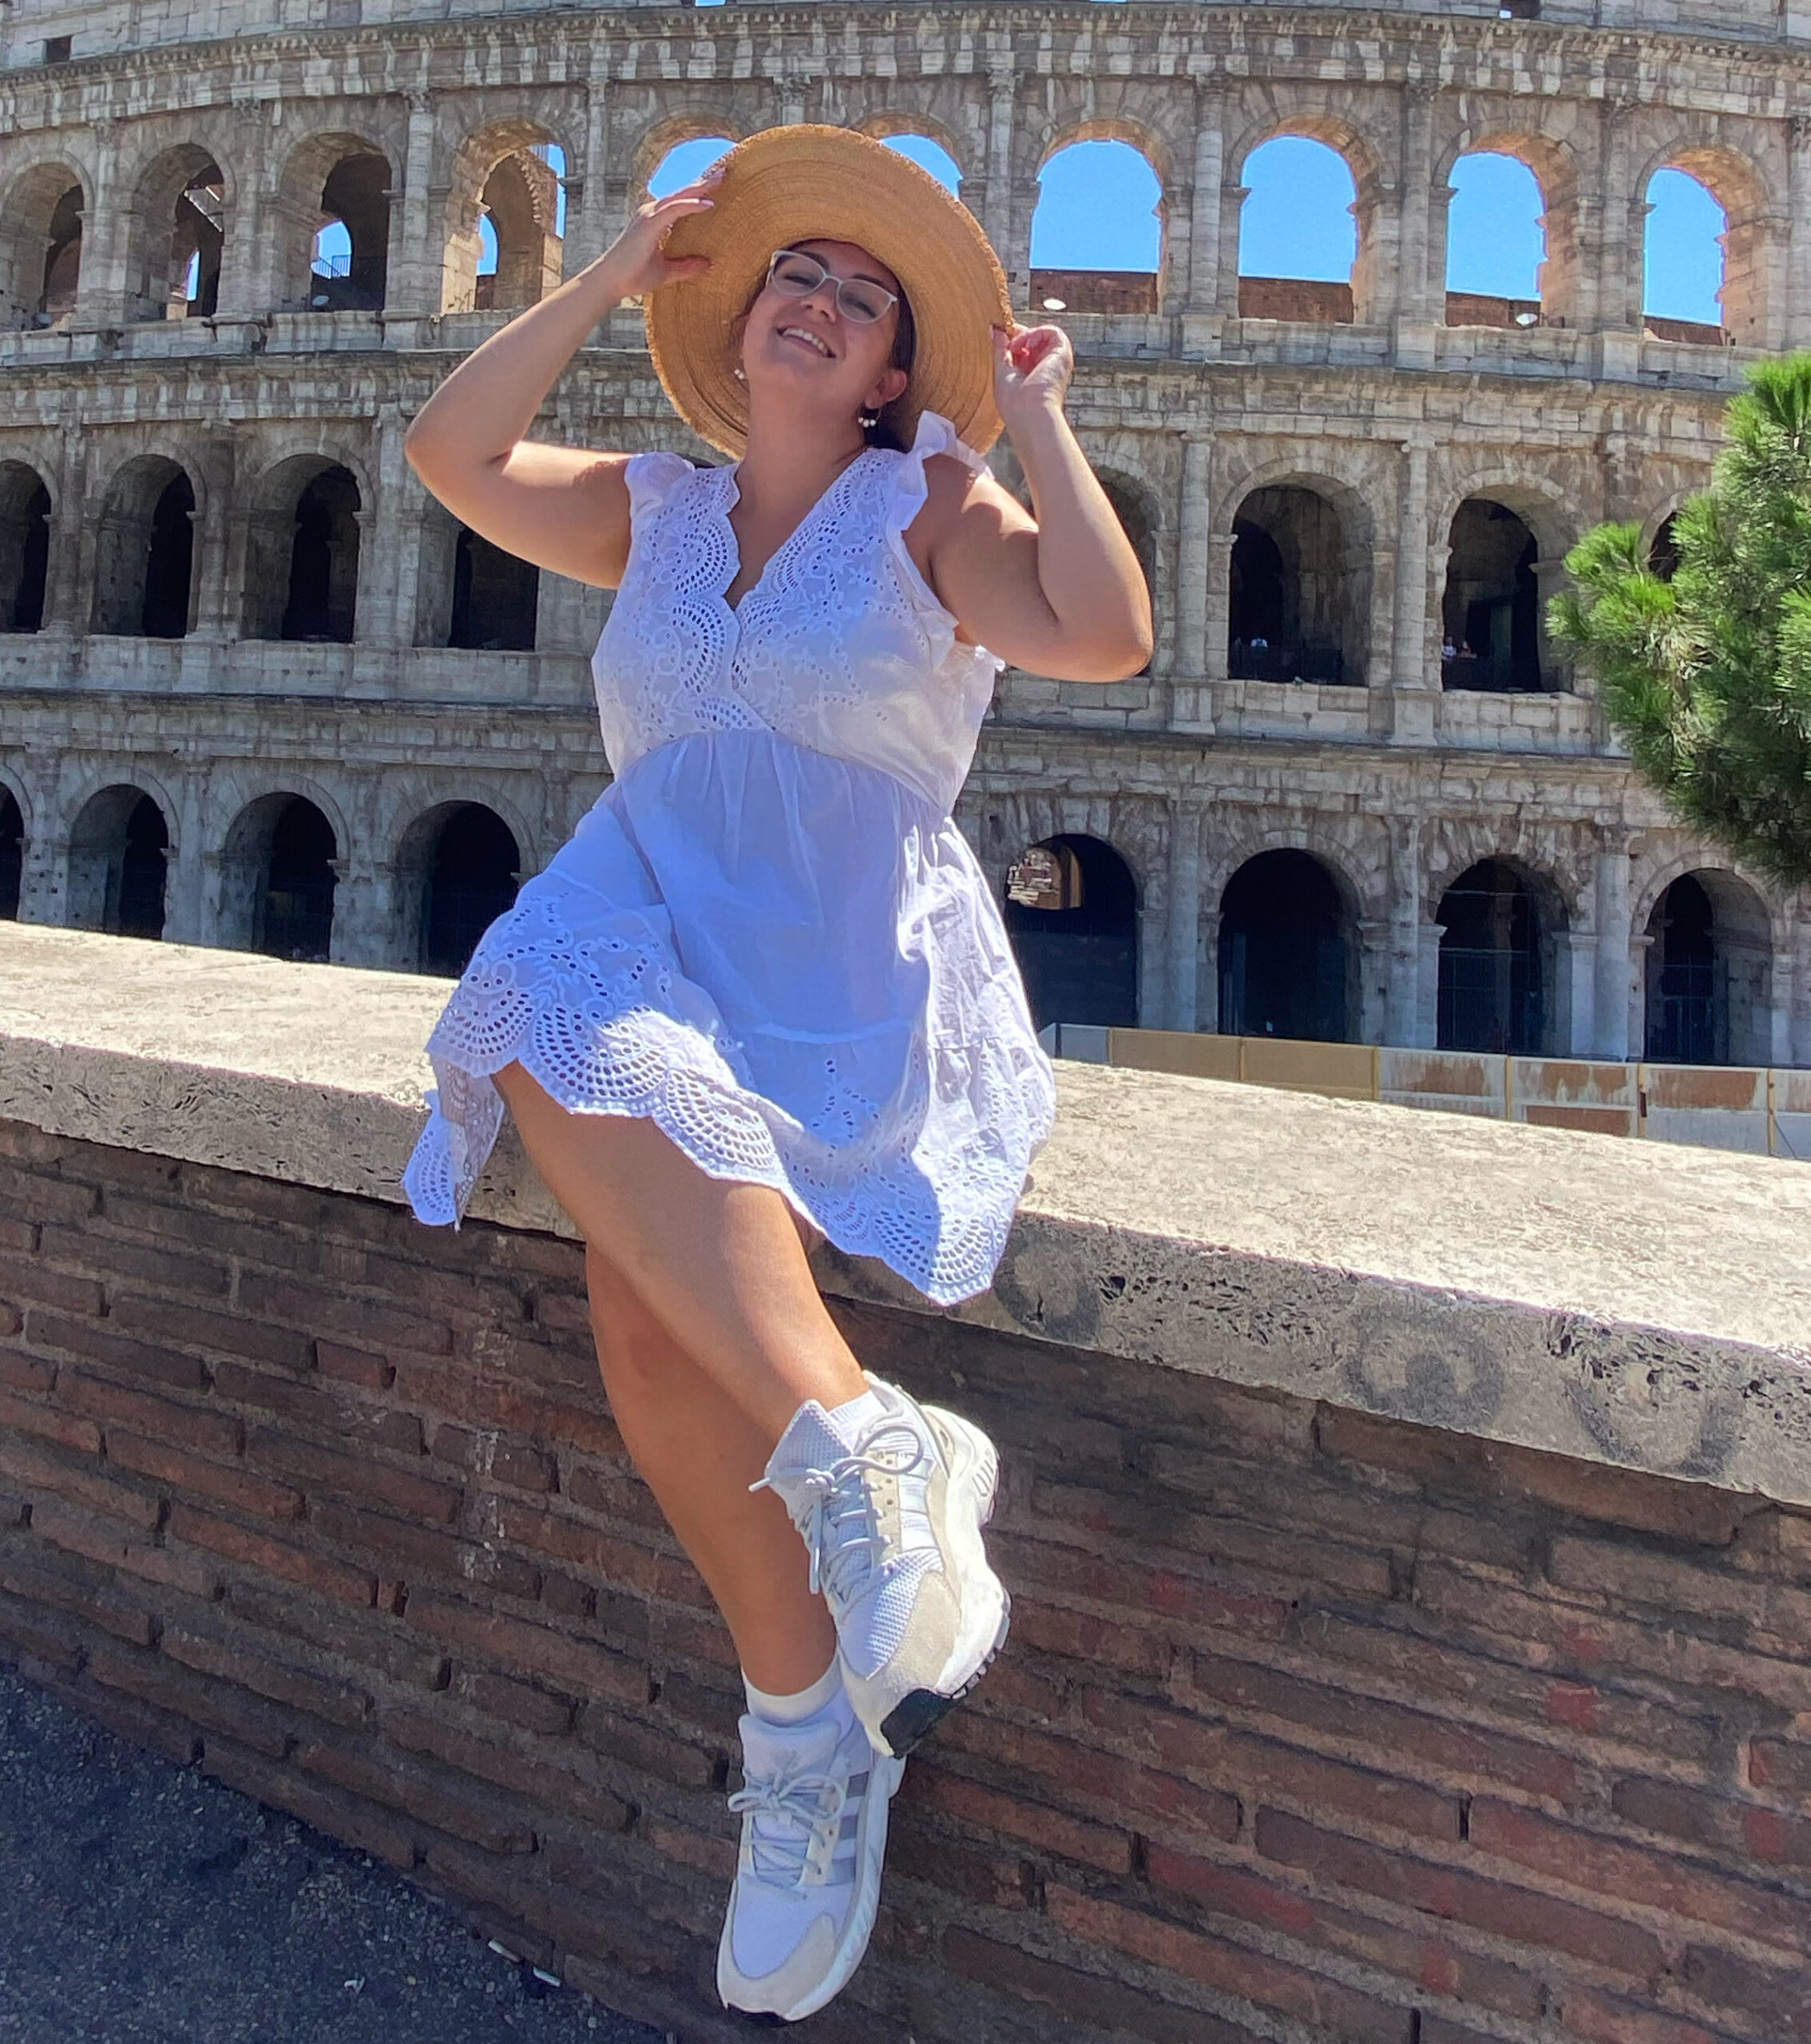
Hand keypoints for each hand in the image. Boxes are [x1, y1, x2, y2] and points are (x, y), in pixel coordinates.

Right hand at [594, 163, 724, 300]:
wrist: (612, 282)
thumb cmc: (634, 275)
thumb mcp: (667, 271)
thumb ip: (686, 266)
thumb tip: (708, 264)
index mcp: (656, 220)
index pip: (682, 201)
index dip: (699, 192)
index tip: (718, 184)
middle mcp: (652, 212)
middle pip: (683, 193)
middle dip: (704, 182)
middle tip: (725, 171)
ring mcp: (649, 216)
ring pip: (679, 196)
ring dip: (700, 187)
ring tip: (720, 179)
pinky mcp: (649, 224)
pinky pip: (674, 209)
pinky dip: (691, 205)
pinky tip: (707, 204)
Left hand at [991, 322, 1073, 431]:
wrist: (1029, 414)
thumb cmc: (1013, 404)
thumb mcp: (1001, 372)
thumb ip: (999, 350)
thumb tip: (995, 329)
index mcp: (1031, 376)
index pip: (1024, 351)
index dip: (1012, 341)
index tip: (999, 335)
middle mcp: (1045, 369)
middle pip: (1032, 341)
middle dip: (1017, 336)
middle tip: (1006, 341)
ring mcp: (1055, 362)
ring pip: (1042, 335)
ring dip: (1025, 336)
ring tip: (1015, 348)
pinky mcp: (1063, 354)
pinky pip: (1052, 332)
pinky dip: (1036, 334)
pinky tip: (1026, 347)